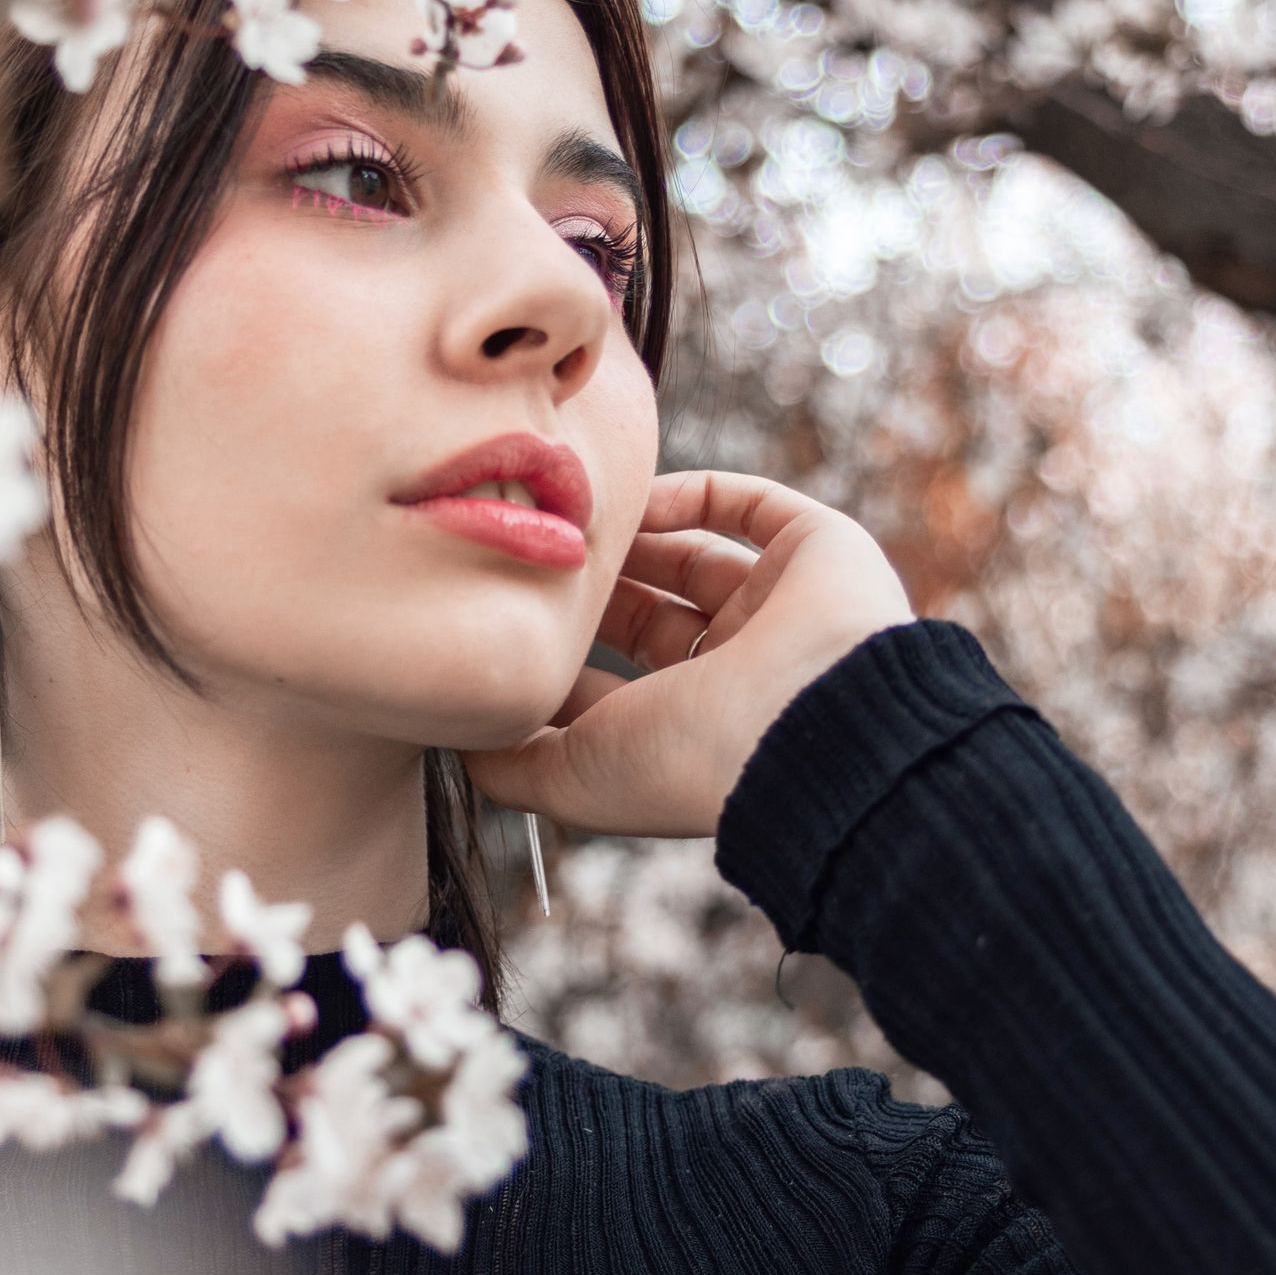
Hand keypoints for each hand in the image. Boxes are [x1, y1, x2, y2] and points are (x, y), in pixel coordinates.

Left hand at [466, 469, 912, 837]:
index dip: (560, 654)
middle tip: (533, 551)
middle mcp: (737, 672)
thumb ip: (509, 766)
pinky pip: (751, 506)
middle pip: (652, 613)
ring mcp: (780, 610)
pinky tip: (636, 496)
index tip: (503, 618)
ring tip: (572, 515)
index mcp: (688, 729)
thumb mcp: (571, 780)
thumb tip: (458, 738)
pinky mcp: (817, 551)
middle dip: (593, 587)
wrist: (800, 724)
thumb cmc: (685, 761)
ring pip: (697, 557)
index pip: (614, 685)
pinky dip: (692, 495)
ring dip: (634, 537)